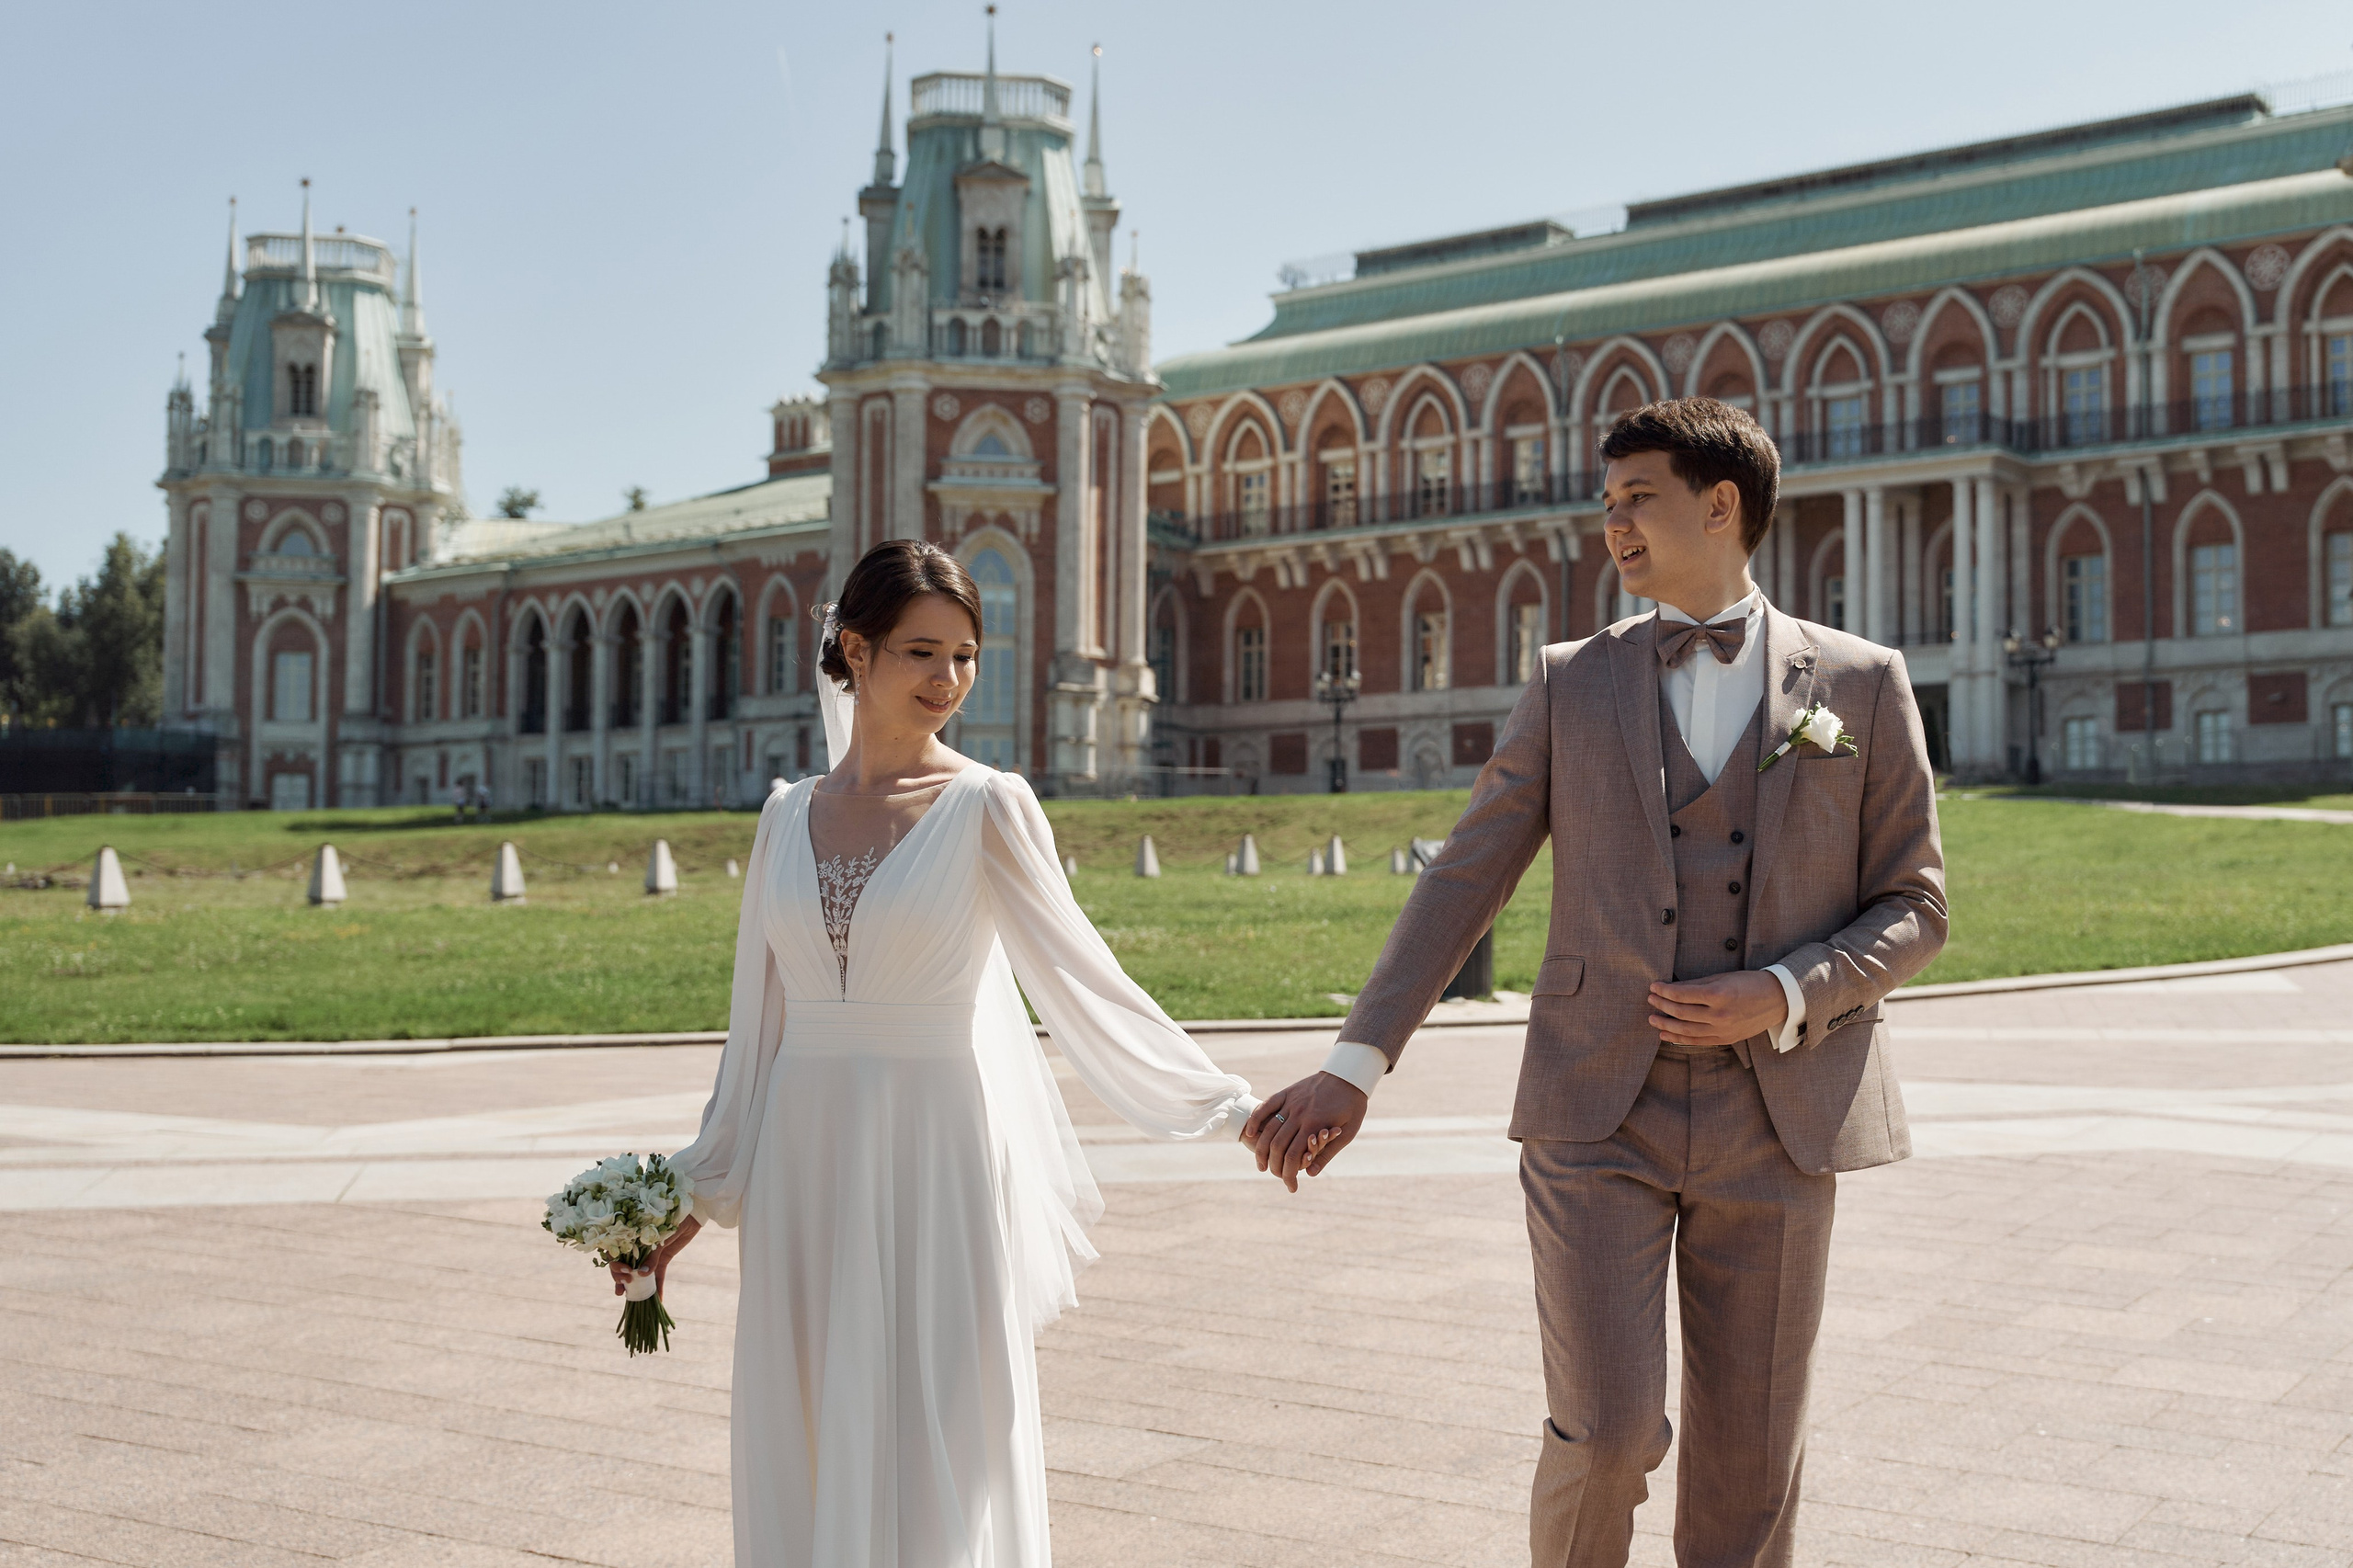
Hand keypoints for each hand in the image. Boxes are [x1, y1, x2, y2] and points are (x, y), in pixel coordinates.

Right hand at [609, 1214, 699, 1296]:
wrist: (691, 1215)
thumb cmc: (671, 1218)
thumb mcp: (659, 1236)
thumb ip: (652, 1255)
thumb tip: (642, 1274)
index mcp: (631, 1238)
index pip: (616, 1254)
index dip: (615, 1266)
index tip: (623, 1272)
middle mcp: (637, 1248)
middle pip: (624, 1267)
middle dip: (620, 1279)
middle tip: (624, 1288)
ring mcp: (649, 1256)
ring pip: (638, 1274)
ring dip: (634, 1287)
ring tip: (631, 1298)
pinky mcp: (662, 1260)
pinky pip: (658, 1276)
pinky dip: (658, 1288)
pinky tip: (658, 1300)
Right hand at [1243, 1072, 1369, 1191]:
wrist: (1349, 1076)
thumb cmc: (1352, 1107)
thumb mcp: (1348, 1133)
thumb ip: (1328, 1153)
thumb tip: (1311, 1173)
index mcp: (1315, 1125)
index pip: (1294, 1156)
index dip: (1289, 1174)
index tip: (1290, 1186)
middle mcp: (1299, 1114)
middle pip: (1277, 1145)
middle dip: (1274, 1166)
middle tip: (1273, 1176)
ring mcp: (1291, 1102)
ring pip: (1269, 1129)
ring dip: (1261, 1150)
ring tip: (1261, 1164)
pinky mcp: (1287, 1093)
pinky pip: (1266, 1106)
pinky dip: (1256, 1120)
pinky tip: (1252, 1134)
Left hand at [1648, 971, 1787, 1046]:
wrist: (1778, 999)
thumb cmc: (1749, 983)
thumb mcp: (1722, 977)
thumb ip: (1696, 984)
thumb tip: (1670, 987)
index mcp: (1719, 994)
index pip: (1682, 994)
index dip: (1664, 991)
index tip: (1653, 986)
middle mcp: (1720, 1014)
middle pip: (1681, 1013)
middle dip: (1662, 1006)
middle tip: (1650, 1000)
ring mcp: (1723, 1030)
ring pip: (1686, 1030)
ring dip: (1665, 1025)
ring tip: (1652, 1019)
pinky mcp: (1726, 1039)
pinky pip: (1697, 1041)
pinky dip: (1679, 1039)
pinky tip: (1666, 1035)